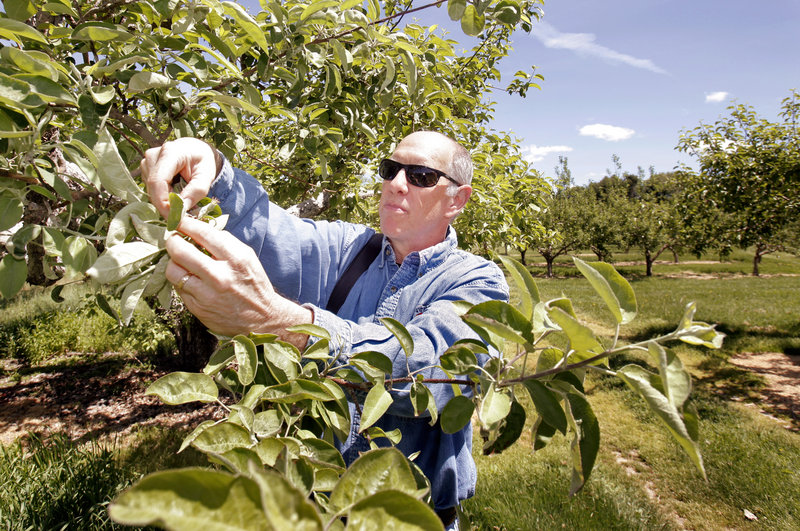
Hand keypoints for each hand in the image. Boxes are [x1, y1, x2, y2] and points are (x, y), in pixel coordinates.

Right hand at [140, 138, 217, 217]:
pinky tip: (175, 194)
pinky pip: (151, 189)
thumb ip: (196, 191)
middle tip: (182, 217)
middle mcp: (153, 155)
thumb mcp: (206, 175)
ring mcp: (147, 162)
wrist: (195, 150)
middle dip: (166, 205)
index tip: (174, 218)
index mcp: (170, 152)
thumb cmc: (202, 161)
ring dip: (165, 201)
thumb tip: (182, 209)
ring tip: (182, 200)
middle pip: (153, 188)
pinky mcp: (146, 169)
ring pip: (151, 190)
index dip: (163, 202)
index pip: (158, 181)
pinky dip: (163, 196)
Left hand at [165, 216, 311, 348]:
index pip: (202, 233)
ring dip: (173, 262)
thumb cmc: (254, 284)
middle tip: (173, 239)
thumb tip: (199, 228)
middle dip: (172, 241)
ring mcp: (206, 294)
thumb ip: (225, 242)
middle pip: (180, 251)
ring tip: (181, 261)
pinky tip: (190, 279)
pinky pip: (178, 288)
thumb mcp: (247, 257)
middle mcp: (220, 276)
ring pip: (172, 270)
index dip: (184, 223)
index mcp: (235, 259)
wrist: (262, 319)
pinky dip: (181, 280)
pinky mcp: (198, 309)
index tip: (177, 219)